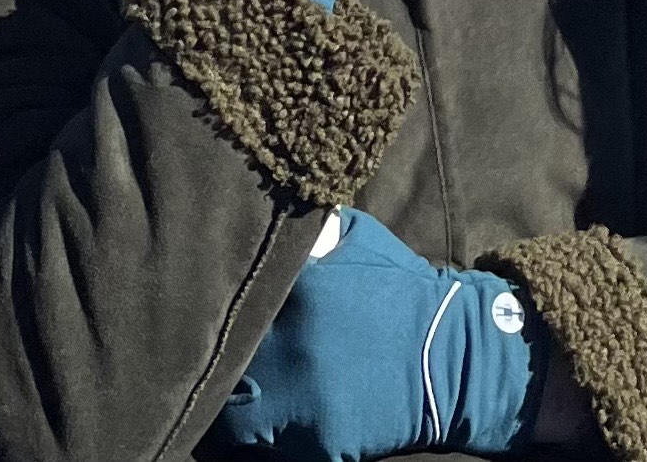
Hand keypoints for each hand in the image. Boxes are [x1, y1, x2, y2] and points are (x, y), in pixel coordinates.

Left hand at [209, 211, 547, 458]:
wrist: (448, 353)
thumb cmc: (396, 291)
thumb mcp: (356, 239)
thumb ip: (308, 232)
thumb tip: (264, 209)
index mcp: (297, 292)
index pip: (227, 306)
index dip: (210, 311)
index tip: (199, 310)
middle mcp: (292, 347)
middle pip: (221, 365)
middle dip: (214, 363)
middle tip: (203, 361)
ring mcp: (304, 400)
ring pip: (232, 416)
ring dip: (228, 407)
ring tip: (226, 397)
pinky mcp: (319, 443)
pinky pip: (266, 446)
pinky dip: (259, 438)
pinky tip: (261, 422)